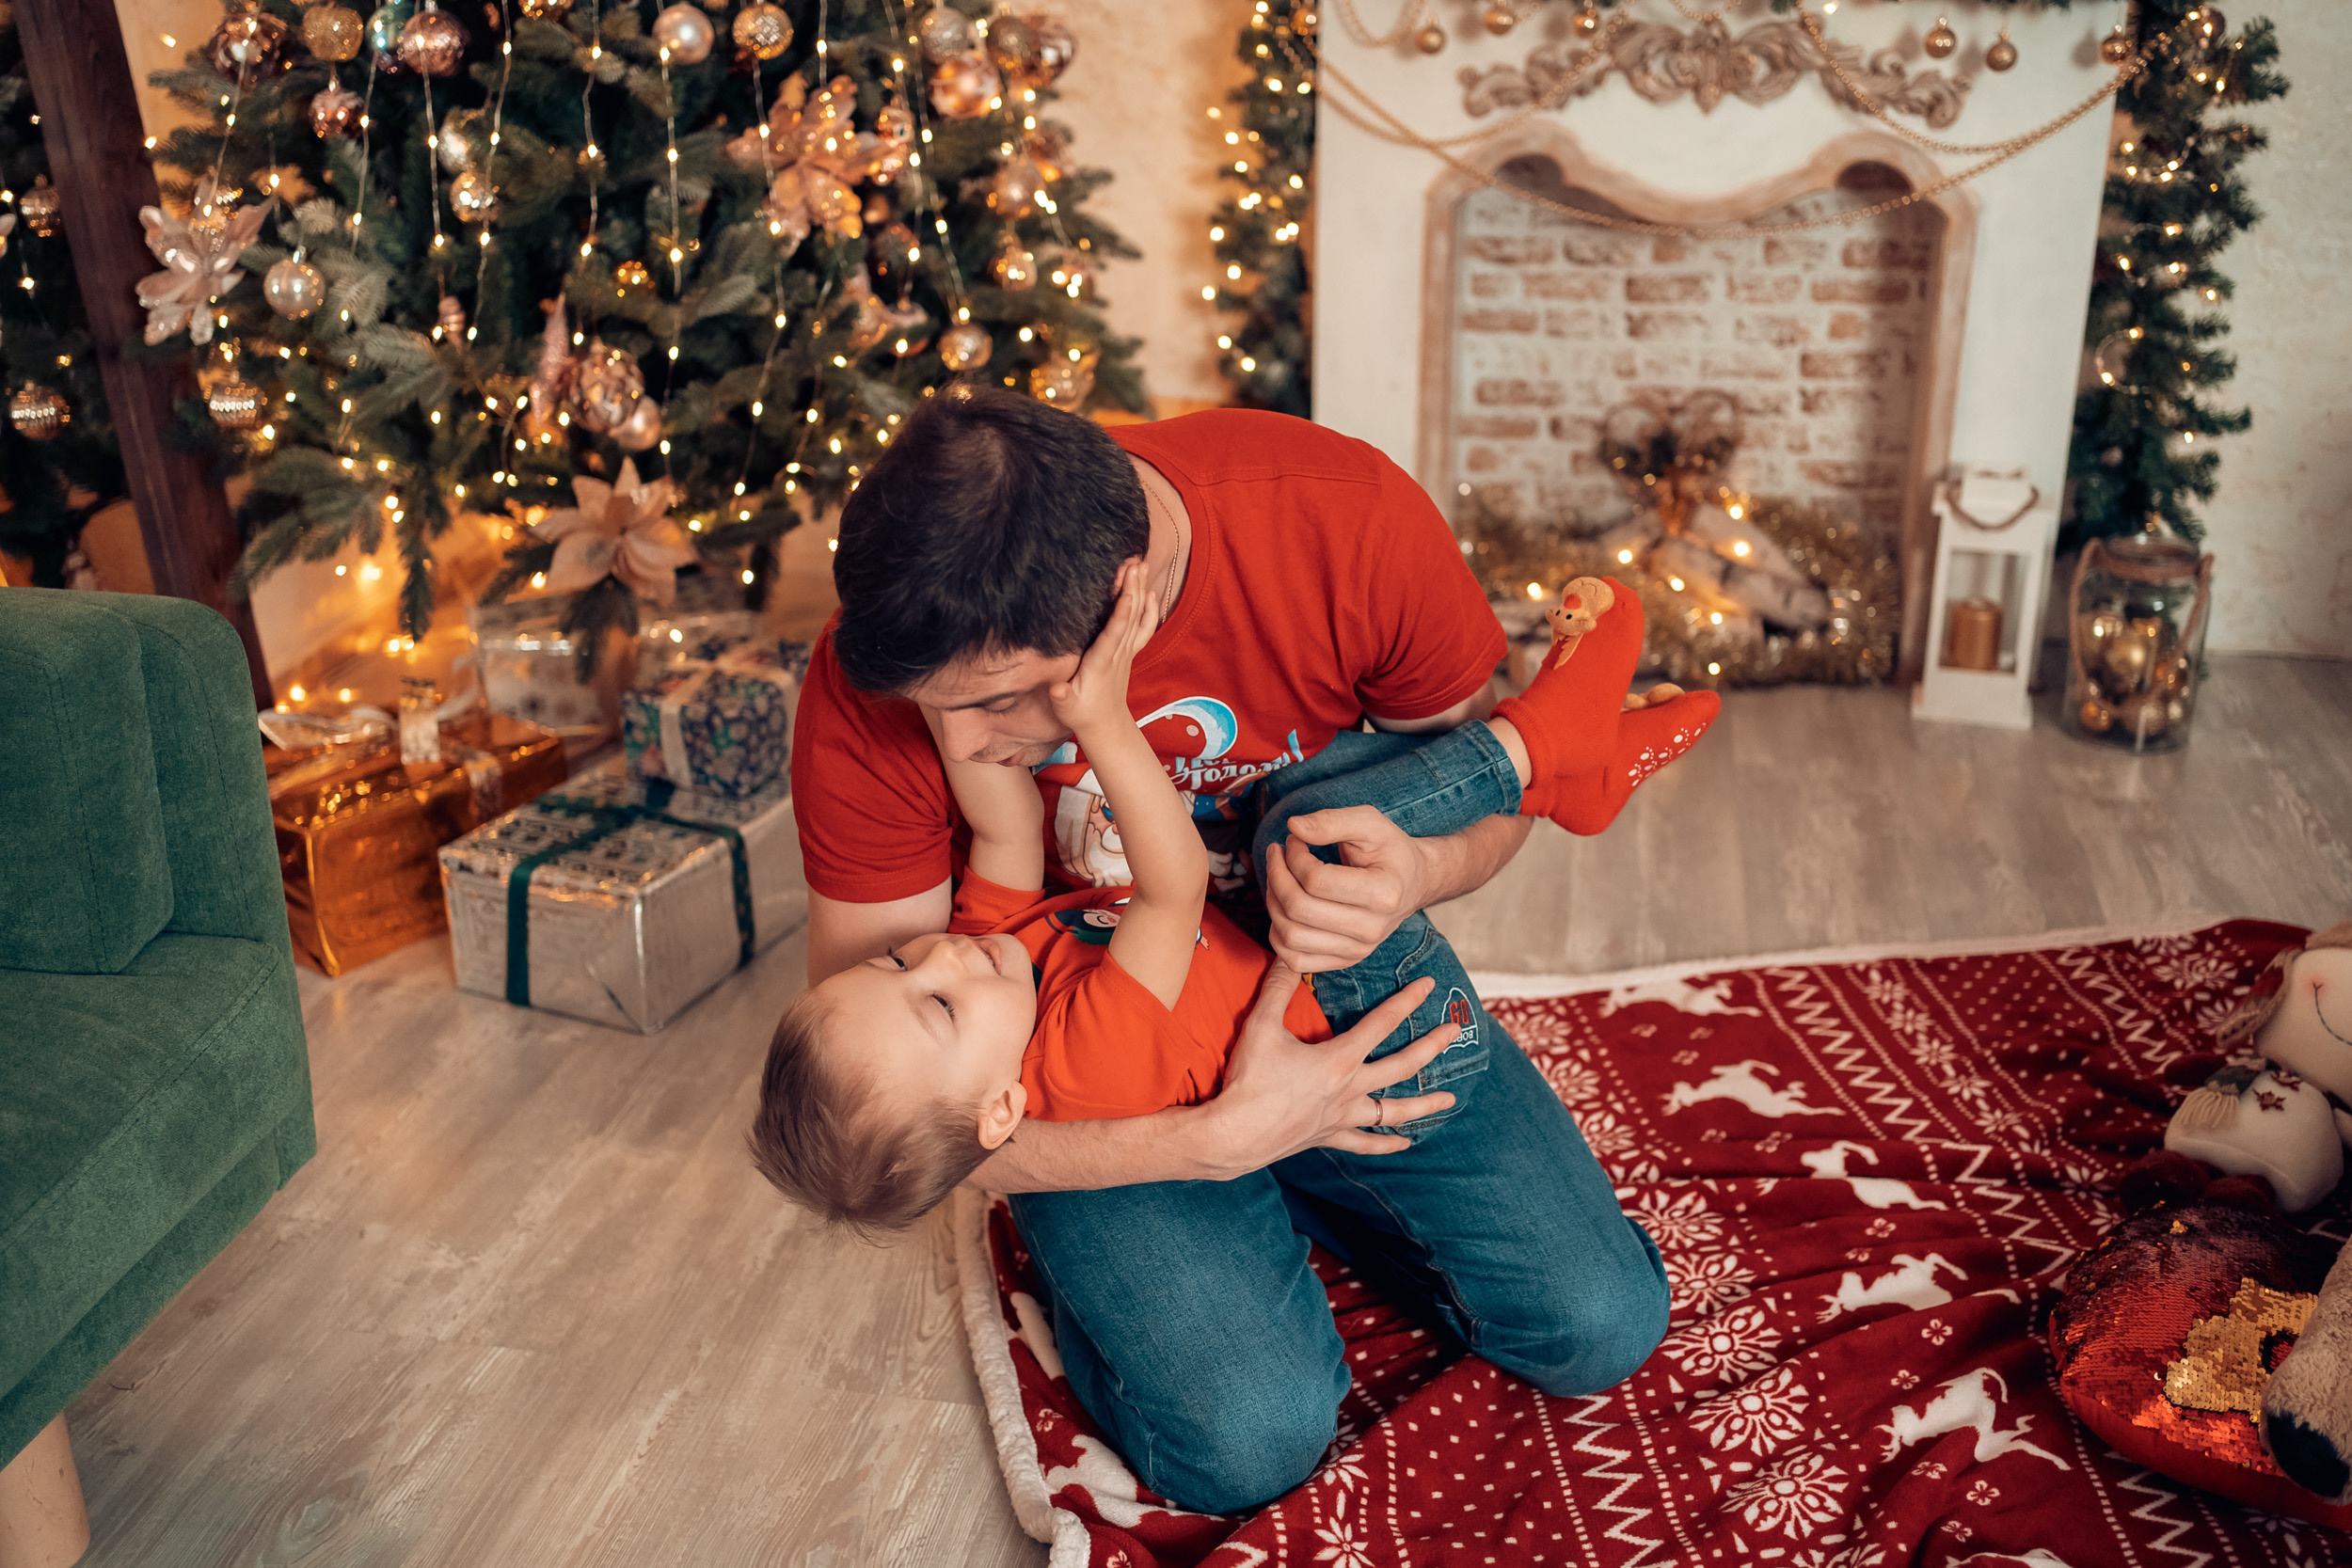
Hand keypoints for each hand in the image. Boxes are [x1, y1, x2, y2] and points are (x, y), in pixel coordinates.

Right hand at [1049, 559, 1153, 740]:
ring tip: (1140, 565)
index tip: (1126, 593)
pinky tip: (1149, 591)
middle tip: (1132, 563)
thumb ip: (1062, 697)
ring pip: (1137, 617)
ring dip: (1139, 591)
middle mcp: (1118, 654)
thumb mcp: (1066, 708)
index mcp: (1101, 664)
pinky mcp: (1129, 652)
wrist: (1105, 725)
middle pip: (1129, 618)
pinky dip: (1149, 609)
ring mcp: (1126, 652)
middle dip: (1131, 590)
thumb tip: (1057, 690)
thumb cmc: (1081, 713)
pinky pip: (1144, 628)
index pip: (1113, 635)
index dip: (1121, 614)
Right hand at [1204, 964, 1458, 1172]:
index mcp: (1339, 1059)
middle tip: (1455, 1030)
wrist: (1234, 1135)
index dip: (1407, 1000)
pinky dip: (1387, 1143)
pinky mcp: (1329, 1137)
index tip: (1429, 984)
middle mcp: (1349, 1088)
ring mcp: (1342, 1116)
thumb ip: (1278, 988)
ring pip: (1394, 1111)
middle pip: (1402, 1065)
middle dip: (1432, 1045)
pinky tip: (1406, 1142)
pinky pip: (1365, 1142)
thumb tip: (1289, 953)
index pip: (1382, 1023)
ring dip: (1424, 1103)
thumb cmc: (1248, 1081)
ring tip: (1450, 1100)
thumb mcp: (1260, 1027)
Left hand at [1263, 805, 1431, 971]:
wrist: (1411, 883)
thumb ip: (1332, 821)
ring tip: (1279, 878)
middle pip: (1299, 909)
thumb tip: (1293, 826)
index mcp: (1384, 893)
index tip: (1294, 840)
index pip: (1316, 880)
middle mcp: (1373, 929)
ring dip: (1273, 903)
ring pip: (1291, 937)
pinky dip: (1277, 935)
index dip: (1294, 855)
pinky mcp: (1344, 961)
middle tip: (1278, 855)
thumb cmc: (1389, 850)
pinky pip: (1295, 961)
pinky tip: (1284, 907)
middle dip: (1277, 876)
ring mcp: (1358, 950)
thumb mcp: (1369, 823)